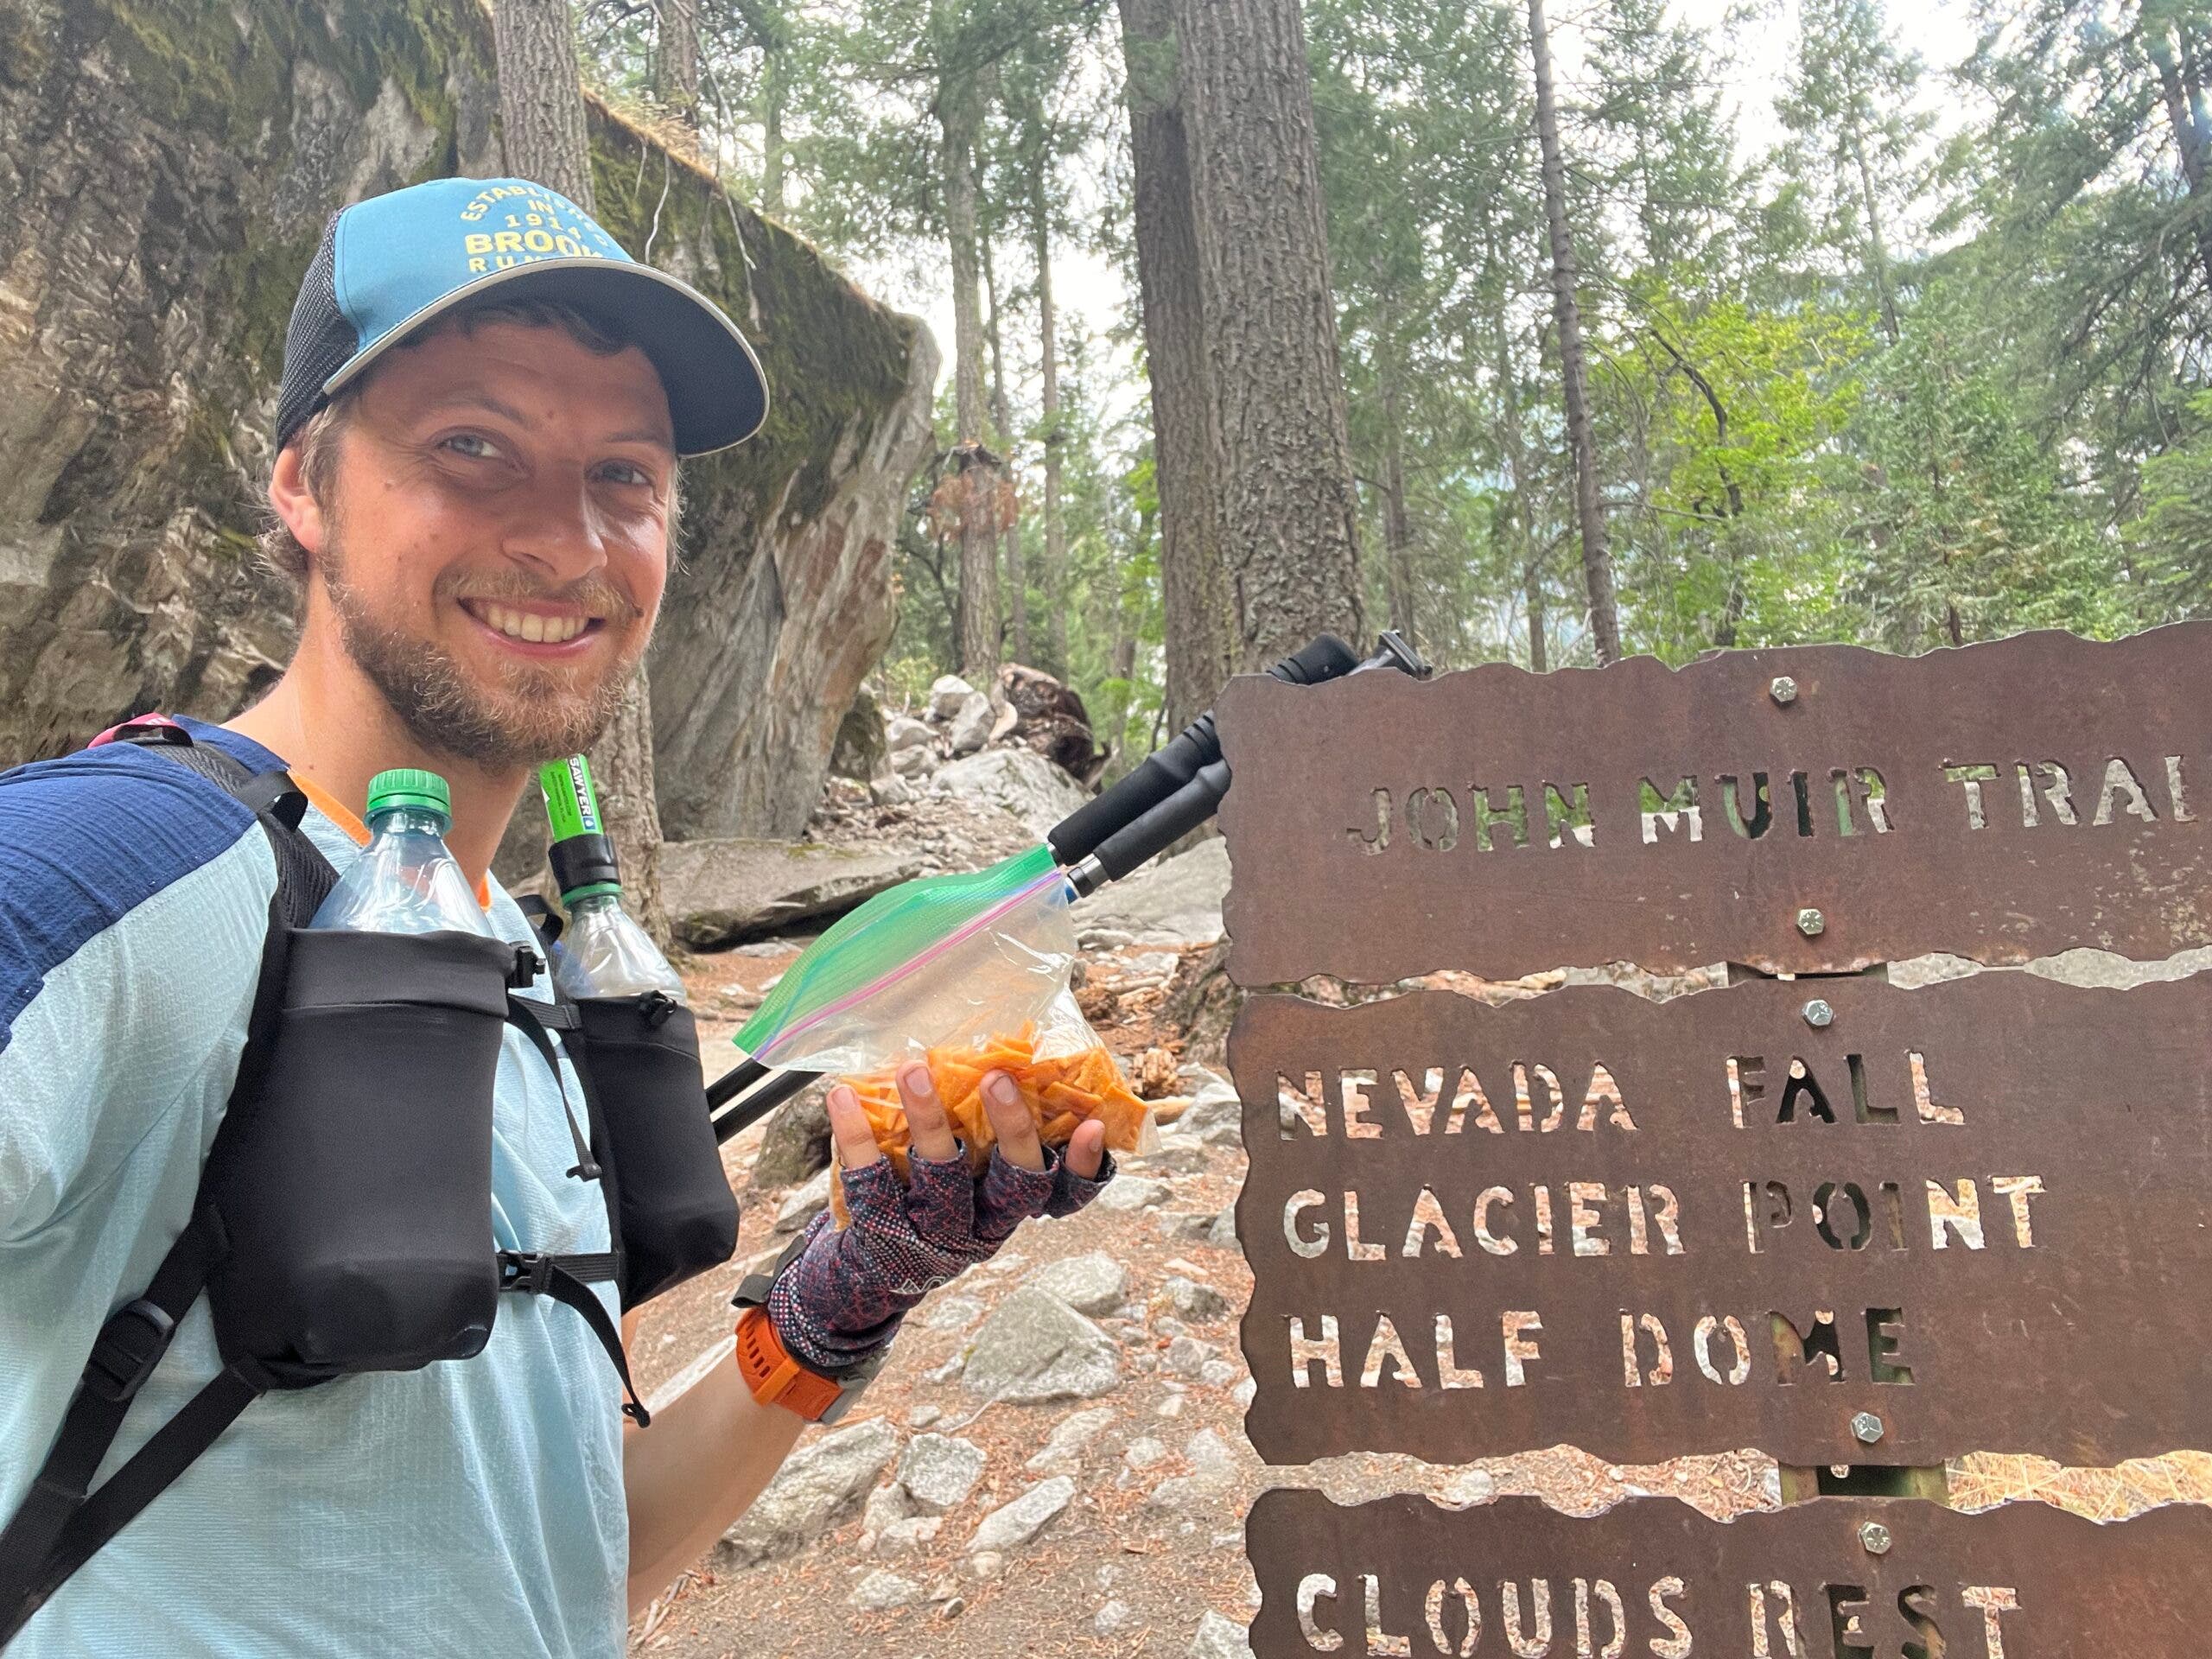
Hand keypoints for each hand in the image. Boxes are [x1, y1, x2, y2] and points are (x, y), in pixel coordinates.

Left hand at [766, 1061, 1115, 1374]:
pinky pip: (872, 1186)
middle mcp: (986, 1227)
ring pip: (944, 1181)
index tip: (1092, 1125)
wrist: (868, 1274)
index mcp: (1012, 1206)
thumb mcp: (965, 1176)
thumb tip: (992, 1047)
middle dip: (1012, 1129)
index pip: (1065, 1195)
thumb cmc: (928, 1201)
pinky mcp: (887, 1239)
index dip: (1084, 1166)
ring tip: (914, 1070)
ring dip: (930, 1121)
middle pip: (1015, 1184)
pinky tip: (842, 1097)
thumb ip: (983, 1130)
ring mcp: (938, 1238)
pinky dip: (857, 1138)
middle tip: (998, 1078)